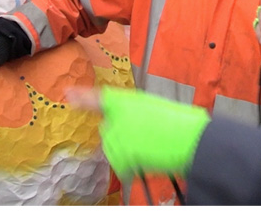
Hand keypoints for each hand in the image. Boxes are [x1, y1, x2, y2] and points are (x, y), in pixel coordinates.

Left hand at [68, 87, 209, 181]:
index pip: (99, 97)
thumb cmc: (181, 124)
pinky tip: (146, 159)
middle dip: (119, 135)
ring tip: (150, 147)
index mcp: (129, 100)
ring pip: (112, 148)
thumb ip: (135, 114)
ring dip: (125, 151)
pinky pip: (119, 164)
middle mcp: (119, 115)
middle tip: (145, 138)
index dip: (82, 97)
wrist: (192, 140)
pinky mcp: (122, 154)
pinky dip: (130, 166)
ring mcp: (119, 135)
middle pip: (107, 129)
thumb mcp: (156, 108)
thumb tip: (126, 125)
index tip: (68, 94)